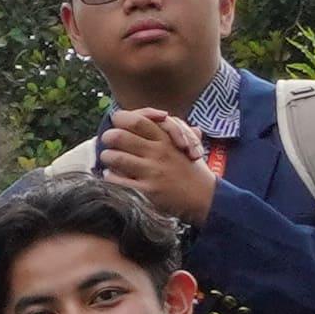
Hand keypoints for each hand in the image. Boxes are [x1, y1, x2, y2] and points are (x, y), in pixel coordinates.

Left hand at [96, 102, 223, 226]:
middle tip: (110, 143)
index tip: (120, 125)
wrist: (207, 199)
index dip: (121, 119)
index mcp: (165, 139)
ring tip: (111, 161)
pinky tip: (115, 177)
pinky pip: (115, 179)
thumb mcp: (187, 145)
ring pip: (113, 157)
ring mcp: (151, 172)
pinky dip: (110, 177)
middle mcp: (157, 153)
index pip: (136, 120)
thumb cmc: (192, 170)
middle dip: (108, 138)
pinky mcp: (146, 191)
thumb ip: (172, 129)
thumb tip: (160, 114)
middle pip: (118, 136)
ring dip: (107, 157)